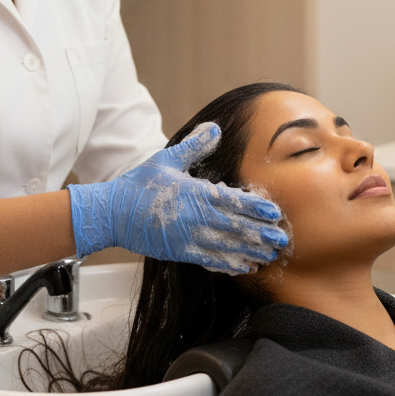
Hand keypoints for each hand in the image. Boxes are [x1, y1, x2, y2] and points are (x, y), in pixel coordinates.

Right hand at [67, 122, 288, 273]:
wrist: (112, 214)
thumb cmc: (138, 185)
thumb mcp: (166, 159)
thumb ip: (193, 146)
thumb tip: (214, 128)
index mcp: (193, 193)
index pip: (231, 201)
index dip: (254, 207)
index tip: (275, 212)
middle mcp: (193, 217)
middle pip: (234, 227)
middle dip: (260, 234)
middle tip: (283, 240)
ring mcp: (187, 238)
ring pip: (225, 247)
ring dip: (249, 252)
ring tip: (270, 256)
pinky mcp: (179, 252)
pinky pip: (208, 261)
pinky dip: (227, 265)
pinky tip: (243, 267)